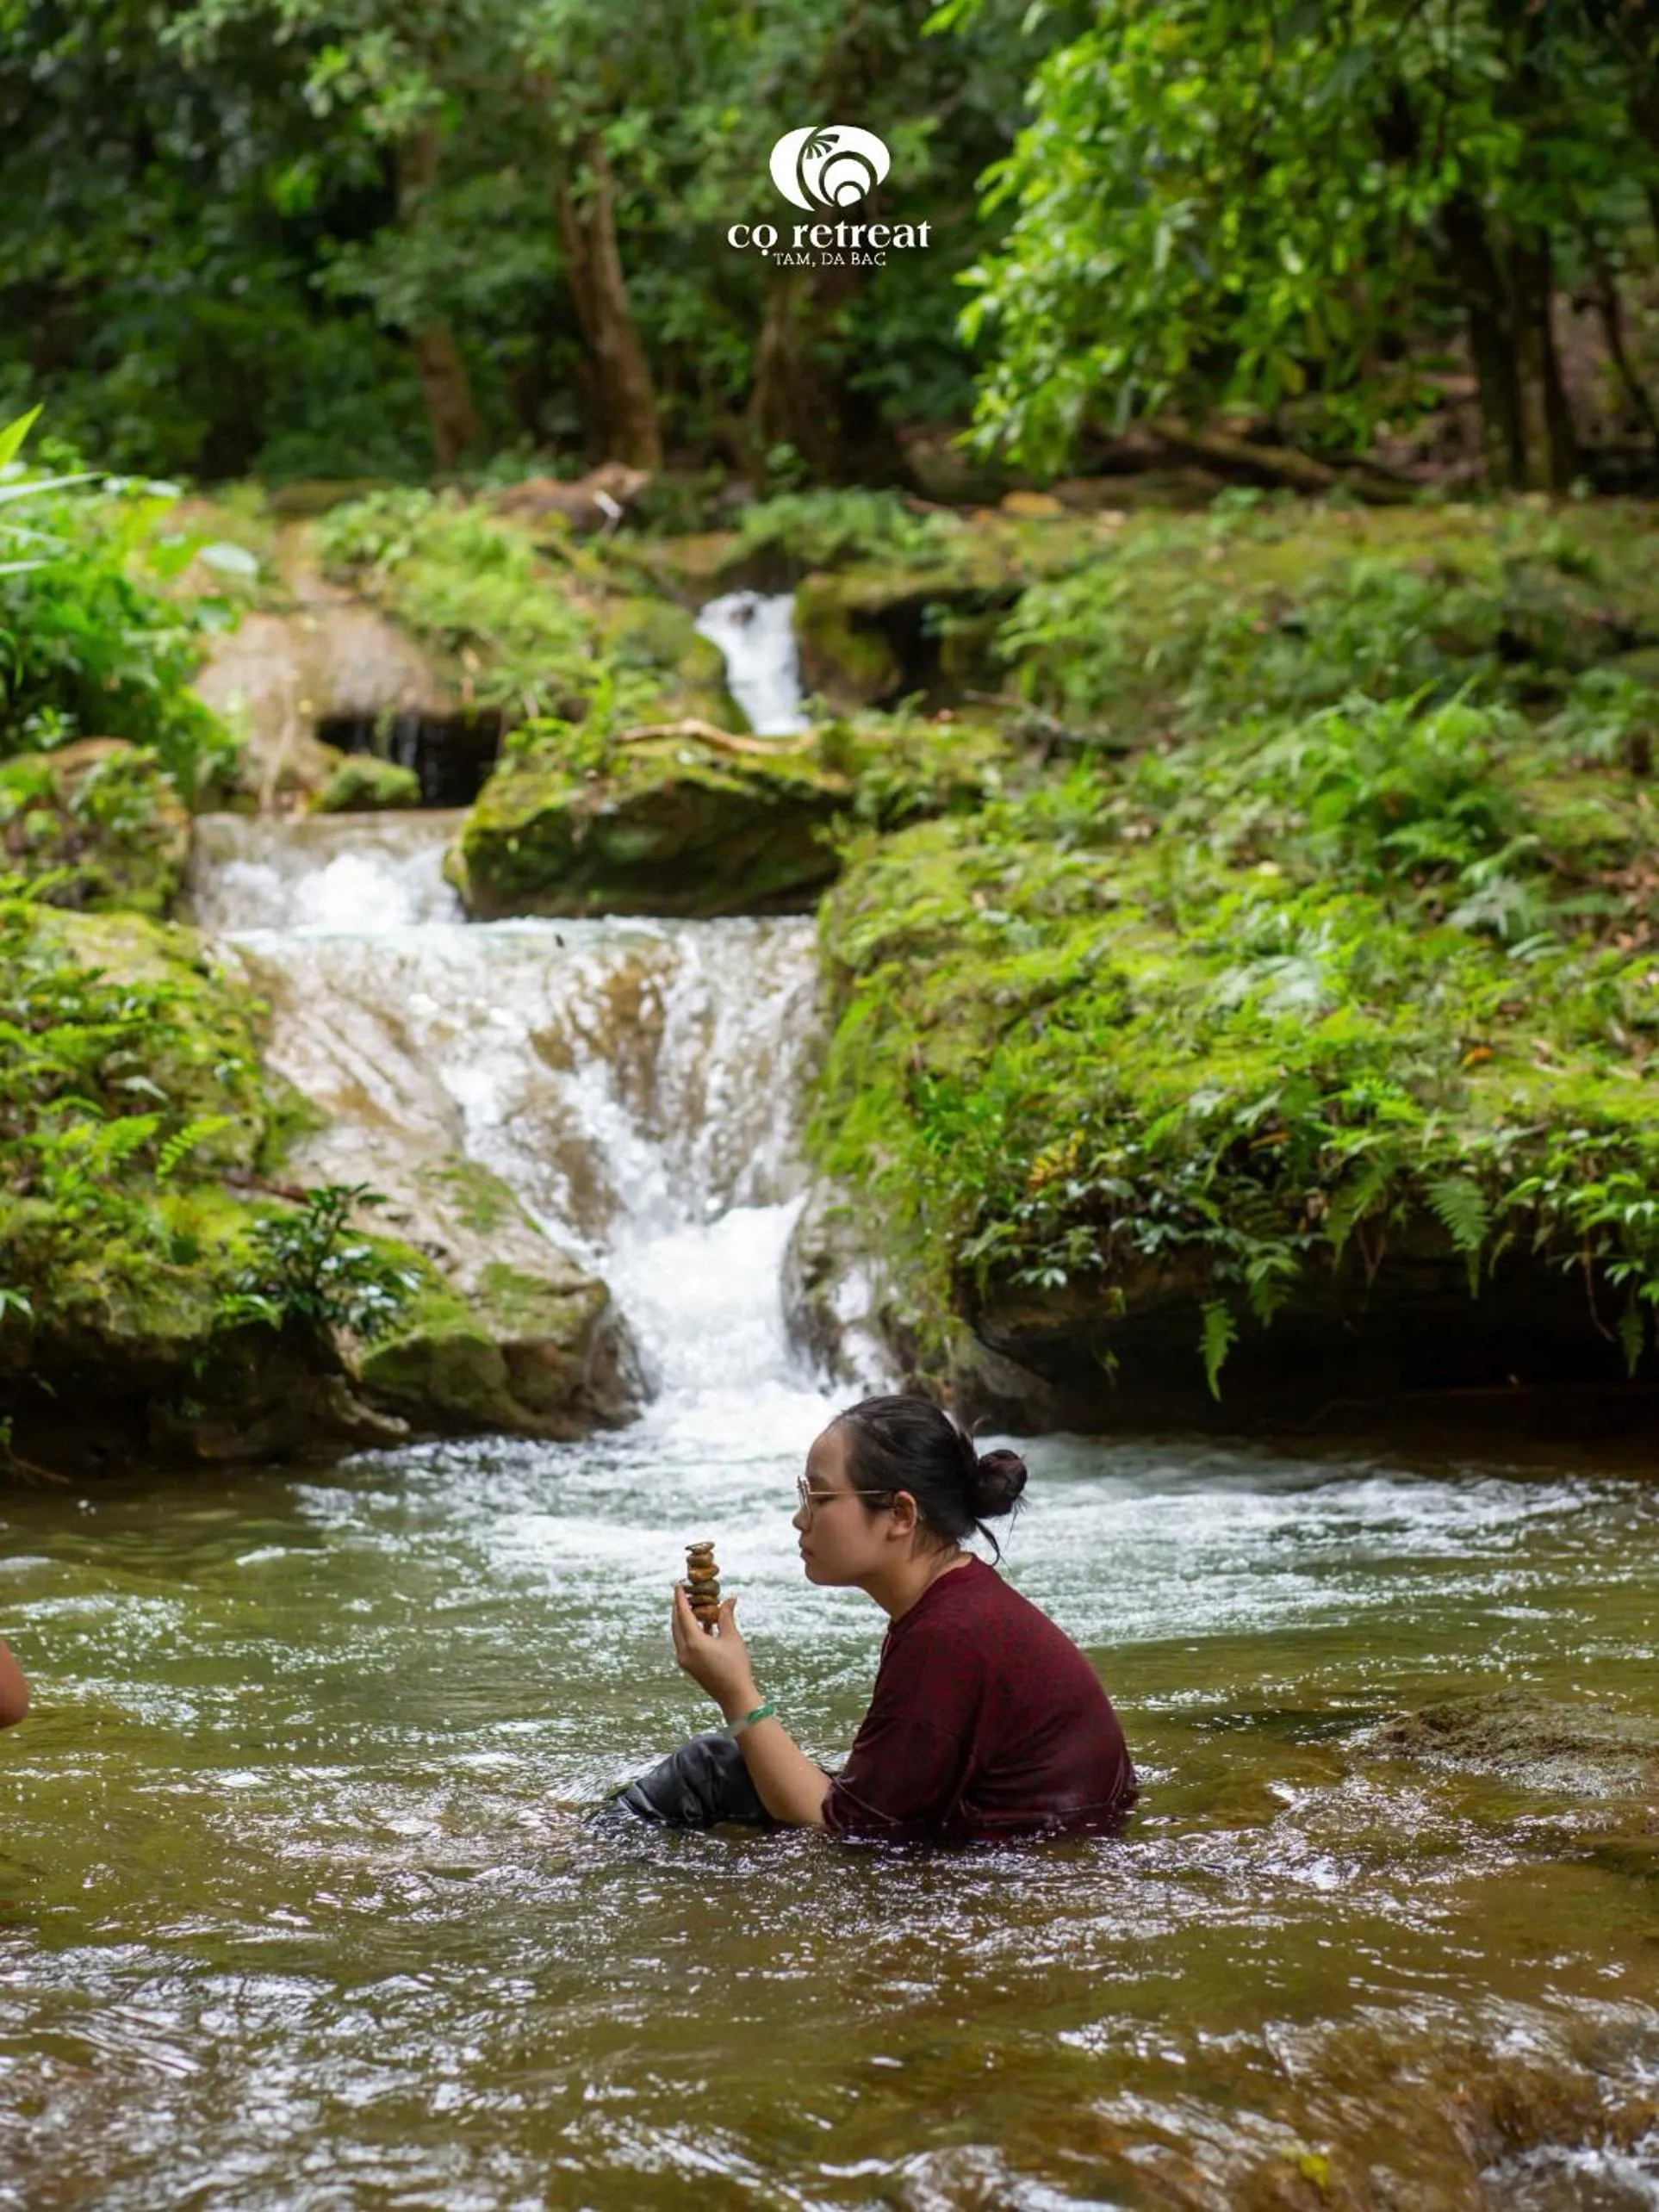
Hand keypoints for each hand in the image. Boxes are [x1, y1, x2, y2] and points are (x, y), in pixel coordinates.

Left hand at [670, 1584, 758, 1717]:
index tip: (678, 1584)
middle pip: (676, 1623)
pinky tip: (700, 1623)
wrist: (734, 1696)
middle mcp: (684, 1651)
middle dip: (678, 1607)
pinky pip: (683, 1642)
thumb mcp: (732, 1638)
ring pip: (678, 1633)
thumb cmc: (736, 1666)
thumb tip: (730, 1598)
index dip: (680, 1598)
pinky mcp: (688, 1665)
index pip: (683, 1614)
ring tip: (691, 1604)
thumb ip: (726, 1616)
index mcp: (694, 1642)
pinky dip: (688, 1630)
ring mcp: (684, 1660)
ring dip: (682, 1618)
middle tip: (682, 1592)